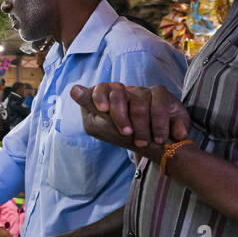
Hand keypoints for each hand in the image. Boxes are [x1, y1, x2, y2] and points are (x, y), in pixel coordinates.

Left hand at [70, 83, 189, 152]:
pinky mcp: (163, 98)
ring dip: (144, 125)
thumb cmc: (127, 139)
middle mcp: (127, 93)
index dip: (100, 96)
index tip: (103, 109)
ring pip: (141, 98)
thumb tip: (73, 89)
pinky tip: (162, 136)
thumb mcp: (103, 125)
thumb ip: (90, 104)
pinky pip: (160, 104)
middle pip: (119, 92)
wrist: (160, 148)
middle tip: (126, 134)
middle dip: (122, 116)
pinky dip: (161, 123)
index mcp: (110, 98)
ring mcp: (146, 94)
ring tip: (147, 141)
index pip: (101, 88)